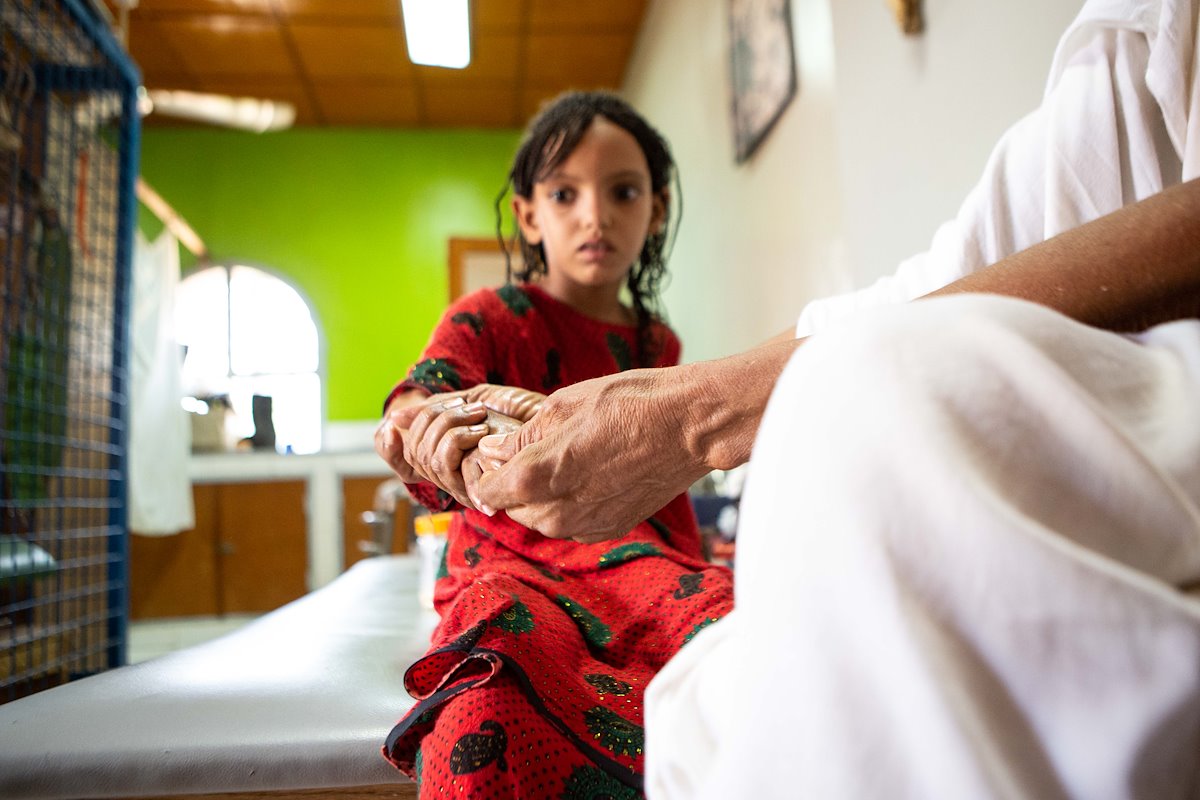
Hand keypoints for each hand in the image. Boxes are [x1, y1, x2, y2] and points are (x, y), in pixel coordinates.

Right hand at [376, 385, 544, 506]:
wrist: (547, 418)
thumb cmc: (515, 412)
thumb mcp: (467, 402)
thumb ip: (434, 411)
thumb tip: (394, 419)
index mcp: (445, 458)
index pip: (402, 461)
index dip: (389, 449)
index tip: (390, 425)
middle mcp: (451, 476)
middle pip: (413, 452)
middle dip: (430, 419)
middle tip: (464, 407)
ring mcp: (463, 483)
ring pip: (426, 457)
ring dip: (447, 426)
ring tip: (477, 416)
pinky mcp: (476, 487)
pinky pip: (444, 463)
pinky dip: (456, 437)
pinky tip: (479, 429)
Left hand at [473, 368, 712, 540]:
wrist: (690, 426)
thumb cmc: (630, 404)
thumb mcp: (564, 405)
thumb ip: (523, 435)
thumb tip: (495, 449)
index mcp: (535, 477)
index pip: (487, 491)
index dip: (488, 471)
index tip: (498, 453)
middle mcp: (555, 513)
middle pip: (513, 509)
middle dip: (514, 484)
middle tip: (534, 450)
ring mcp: (585, 526)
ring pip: (543, 520)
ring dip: (543, 497)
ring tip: (566, 459)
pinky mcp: (611, 529)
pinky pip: (574, 523)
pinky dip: (572, 504)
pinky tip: (590, 474)